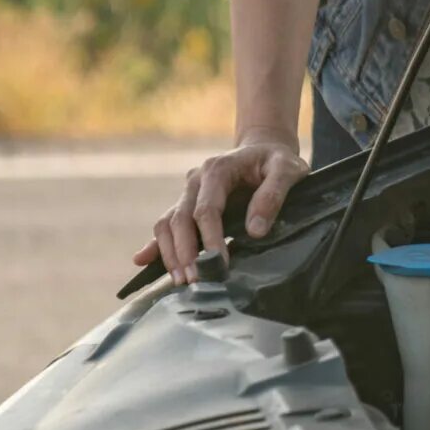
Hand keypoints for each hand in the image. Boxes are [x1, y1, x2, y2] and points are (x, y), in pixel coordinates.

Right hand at [132, 129, 307, 282]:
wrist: (265, 149)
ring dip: (169, 253)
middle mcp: (195, 180)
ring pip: (167, 223)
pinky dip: (155, 243)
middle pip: (180, 219)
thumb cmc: (278, 161)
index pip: (206, 209)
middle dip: (185, 252)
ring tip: (180, 281)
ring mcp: (188, 192)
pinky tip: (142, 261)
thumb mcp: (287, 170)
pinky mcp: (187, 204)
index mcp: (217, 169)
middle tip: (195, 280)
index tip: (218, 263)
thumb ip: (273, 195)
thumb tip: (254, 231)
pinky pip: (166, 224)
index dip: (210, 238)